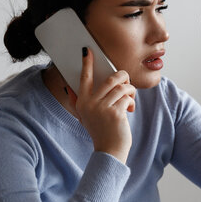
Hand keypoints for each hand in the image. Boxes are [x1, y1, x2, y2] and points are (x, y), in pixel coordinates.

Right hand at [66, 48, 134, 163]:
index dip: (86, 64)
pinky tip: (130, 109)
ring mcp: (102, 108)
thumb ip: (78, 102)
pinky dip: (132, 101)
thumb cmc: (101, 131)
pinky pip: (127, 97)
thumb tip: (68, 87)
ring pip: (121, 87)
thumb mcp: (85, 117)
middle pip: (110, 79)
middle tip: (127, 83)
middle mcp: (90, 104)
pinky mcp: (114, 113)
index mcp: (82, 102)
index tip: (87, 51)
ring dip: (130, 91)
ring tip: (130, 99)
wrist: (109, 150)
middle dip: (123, 77)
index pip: (84, 78)